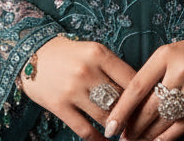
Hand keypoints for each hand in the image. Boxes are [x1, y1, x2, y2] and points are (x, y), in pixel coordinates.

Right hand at [19, 34, 137, 140]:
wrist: (32, 53)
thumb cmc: (69, 54)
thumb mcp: (92, 51)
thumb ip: (113, 68)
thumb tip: (138, 93)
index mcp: (98, 54)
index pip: (131, 79)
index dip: (144, 96)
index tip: (150, 106)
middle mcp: (86, 71)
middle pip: (120, 100)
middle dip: (132, 114)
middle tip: (141, 123)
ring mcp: (72, 90)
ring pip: (105, 117)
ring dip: (117, 128)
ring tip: (124, 132)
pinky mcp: (59, 106)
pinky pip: (85, 129)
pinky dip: (98, 140)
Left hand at [103, 38, 183, 140]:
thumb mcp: (167, 55)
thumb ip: (150, 77)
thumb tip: (127, 108)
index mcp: (165, 55)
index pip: (137, 87)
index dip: (122, 110)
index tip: (111, 126)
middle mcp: (182, 70)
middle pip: (151, 106)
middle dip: (134, 126)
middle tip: (122, 137)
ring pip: (167, 118)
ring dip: (148, 134)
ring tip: (136, 140)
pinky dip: (168, 136)